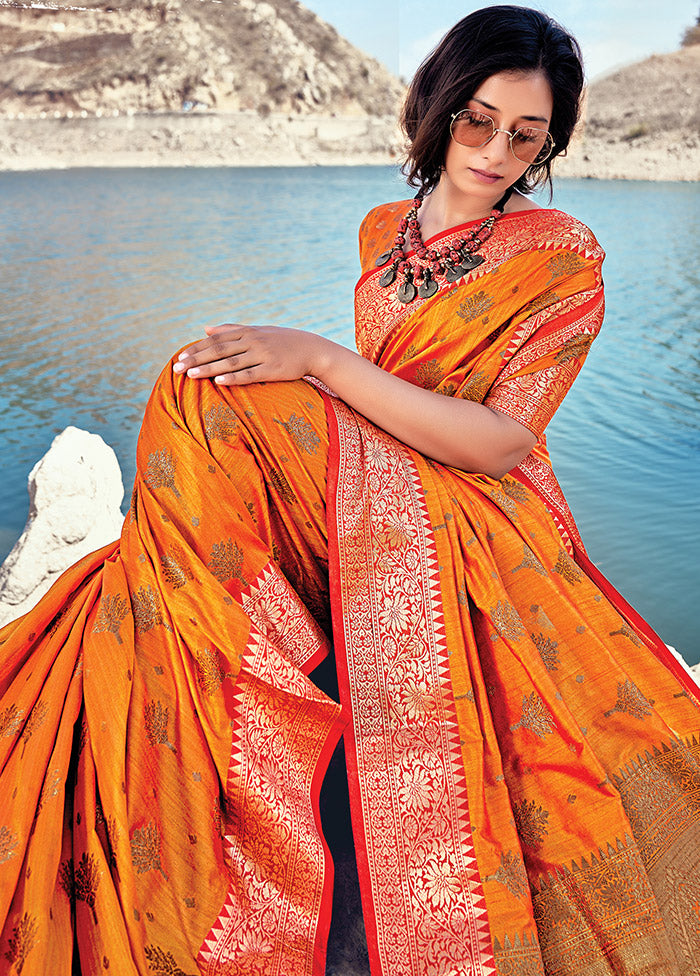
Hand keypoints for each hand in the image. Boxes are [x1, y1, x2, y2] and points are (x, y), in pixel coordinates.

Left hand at [172, 323, 328, 384]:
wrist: (311, 349)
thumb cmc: (281, 341)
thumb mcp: (256, 331)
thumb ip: (230, 329)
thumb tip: (205, 328)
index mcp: (246, 332)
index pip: (215, 340)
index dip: (196, 349)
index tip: (179, 358)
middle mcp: (251, 341)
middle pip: (218, 350)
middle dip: (196, 359)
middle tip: (177, 369)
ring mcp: (262, 355)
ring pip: (230, 362)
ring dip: (209, 369)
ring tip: (191, 376)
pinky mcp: (272, 369)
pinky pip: (250, 374)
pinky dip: (234, 377)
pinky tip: (219, 382)